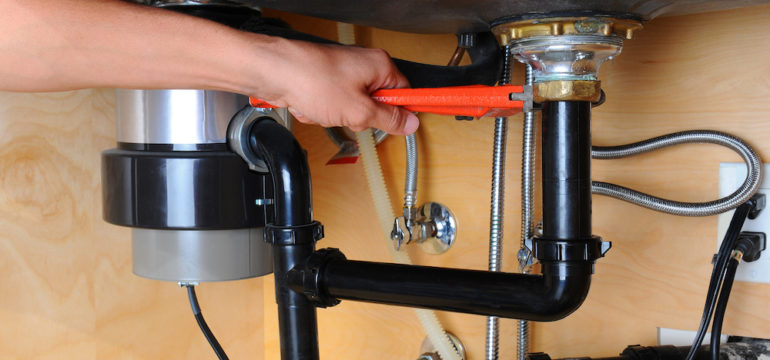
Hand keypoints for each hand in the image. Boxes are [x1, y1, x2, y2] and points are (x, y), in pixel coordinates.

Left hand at [249, 37, 418, 134]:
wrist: (275, 73)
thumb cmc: (312, 80)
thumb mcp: (359, 111)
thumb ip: (389, 119)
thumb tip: (410, 124)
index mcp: (380, 66)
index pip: (404, 93)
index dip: (399, 113)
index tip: (399, 126)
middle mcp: (364, 65)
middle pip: (377, 104)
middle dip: (360, 117)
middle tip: (349, 114)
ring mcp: (343, 74)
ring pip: (353, 109)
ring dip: (338, 116)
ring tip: (326, 108)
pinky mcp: (325, 82)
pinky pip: (334, 107)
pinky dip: (323, 112)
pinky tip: (313, 107)